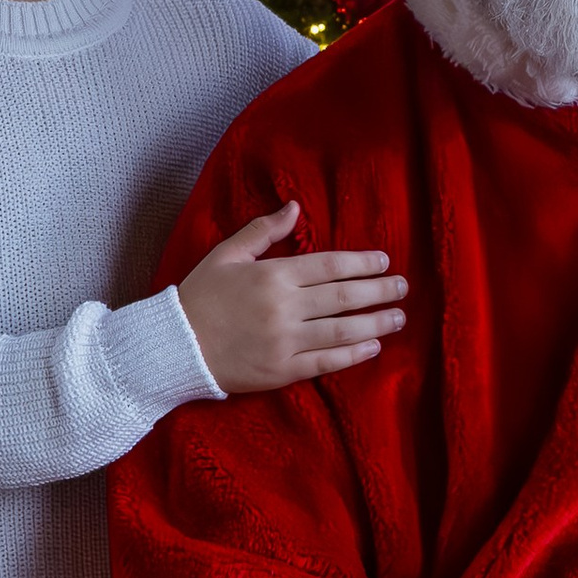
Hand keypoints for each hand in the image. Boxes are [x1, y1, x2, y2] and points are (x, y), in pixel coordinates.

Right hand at [176, 202, 406, 394]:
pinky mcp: (283, 371)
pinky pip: (327, 362)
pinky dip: (354, 354)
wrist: (174, 346)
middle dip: (380, 291)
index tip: (384, 261)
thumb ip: (263, 231)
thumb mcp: (226, 254)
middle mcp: (284, 307)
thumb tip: (295, 206)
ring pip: (343, 330)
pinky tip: (373, 347)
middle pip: (345, 297)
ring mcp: (286, 341)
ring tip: (398, 317)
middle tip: (403, 287)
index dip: (362, 263)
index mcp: (273, 275)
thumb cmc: (199, 296)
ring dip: (376, 323)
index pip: (330, 266)